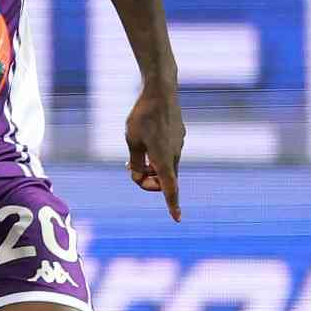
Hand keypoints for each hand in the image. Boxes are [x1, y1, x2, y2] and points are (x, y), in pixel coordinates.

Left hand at [125, 91, 184, 221]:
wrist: (161, 91)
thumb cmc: (142, 117)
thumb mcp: (132, 141)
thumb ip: (136, 163)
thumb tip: (138, 177)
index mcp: (164, 160)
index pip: (170, 189)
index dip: (172, 205)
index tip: (177, 219)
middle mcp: (175, 155)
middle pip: (164, 179)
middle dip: (149, 180)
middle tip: (130, 169)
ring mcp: (179, 144)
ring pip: (166, 165)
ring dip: (152, 167)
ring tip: (135, 154)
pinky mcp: (179, 135)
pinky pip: (169, 152)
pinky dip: (158, 155)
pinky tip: (147, 139)